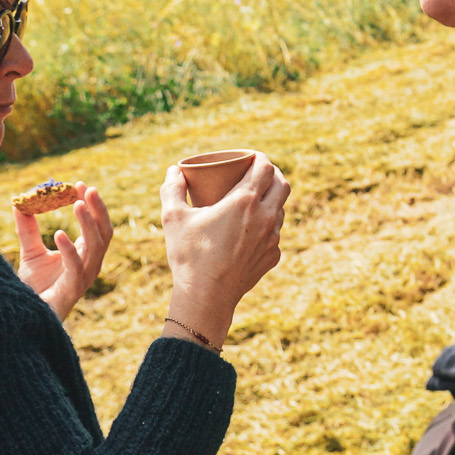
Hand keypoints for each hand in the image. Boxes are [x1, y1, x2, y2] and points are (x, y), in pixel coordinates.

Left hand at [16, 187, 112, 323]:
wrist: (27, 316)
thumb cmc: (35, 288)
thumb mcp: (30, 253)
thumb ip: (28, 230)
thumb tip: (19, 203)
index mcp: (85, 254)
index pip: (96, 225)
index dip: (92, 205)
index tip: (81, 184)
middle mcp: (90, 264)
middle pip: (104, 232)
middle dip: (99, 210)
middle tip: (88, 189)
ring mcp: (84, 277)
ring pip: (96, 246)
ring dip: (88, 224)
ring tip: (77, 204)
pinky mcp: (73, 289)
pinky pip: (76, 267)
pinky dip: (69, 249)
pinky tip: (59, 233)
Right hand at [160, 155, 289, 346]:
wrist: (206, 297)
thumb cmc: (189, 255)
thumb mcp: (173, 218)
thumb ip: (172, 189)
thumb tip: (173, 170)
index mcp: (244, 202)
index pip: (265, 167)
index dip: (260, 157)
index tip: (250, 157)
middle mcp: (265, 217)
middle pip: (282, 185)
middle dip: (272, 175)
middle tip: (256, 175)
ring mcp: (272, 239)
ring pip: (281, 210)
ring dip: (270, 200)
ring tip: (254, 200)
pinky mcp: (273, 257)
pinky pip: (275, 234)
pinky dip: (266, 226)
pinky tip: (251, 230)